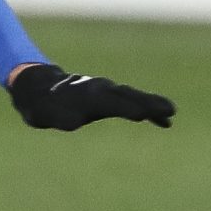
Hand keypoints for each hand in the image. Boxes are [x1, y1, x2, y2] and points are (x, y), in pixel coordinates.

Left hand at [6, 63, 175, 130]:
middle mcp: (99, 89)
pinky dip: (149, 111)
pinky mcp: (110, 98)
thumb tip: (73, 121)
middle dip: (147, 103)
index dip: (126, 107)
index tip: (142, 114)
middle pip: (128, 96)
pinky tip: (165, 122)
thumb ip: (60, 116)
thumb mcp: (45, 113)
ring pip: (133, 97)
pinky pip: (133, 103)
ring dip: (152, 105)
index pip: (110, 101)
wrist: (40, 88)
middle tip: (169, 110)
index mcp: (85, 94)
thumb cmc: (43, 105)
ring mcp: (106, 91)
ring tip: (171, 113)